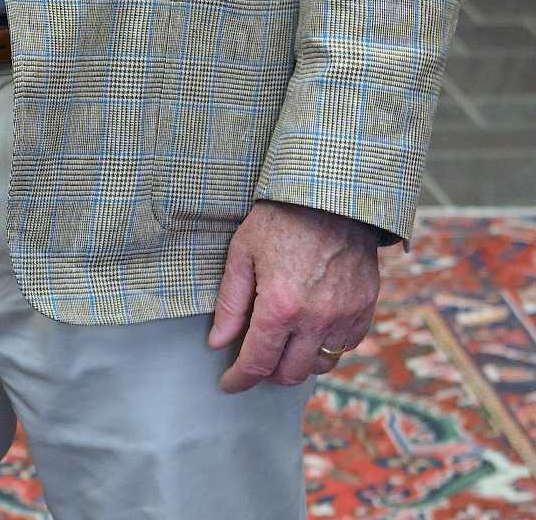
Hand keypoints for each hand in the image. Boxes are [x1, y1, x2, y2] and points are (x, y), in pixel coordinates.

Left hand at [208, 199, 381, 390]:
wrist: (331, 197)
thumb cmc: (280, 219)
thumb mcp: (242, 253)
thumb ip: (230, 303)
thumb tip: (217, 343)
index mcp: (280, 307)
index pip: (257, 362)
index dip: (239, 379)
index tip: (228, 384)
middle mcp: (316, 320)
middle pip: (289, 373)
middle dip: (267, 373)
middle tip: (253, 360)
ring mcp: (344, 318)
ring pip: (319, 365)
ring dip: (297, 362)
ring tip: (281, 344)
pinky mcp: (364, 311)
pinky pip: (344, 347)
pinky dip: (325, 347)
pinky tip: (310, 330)